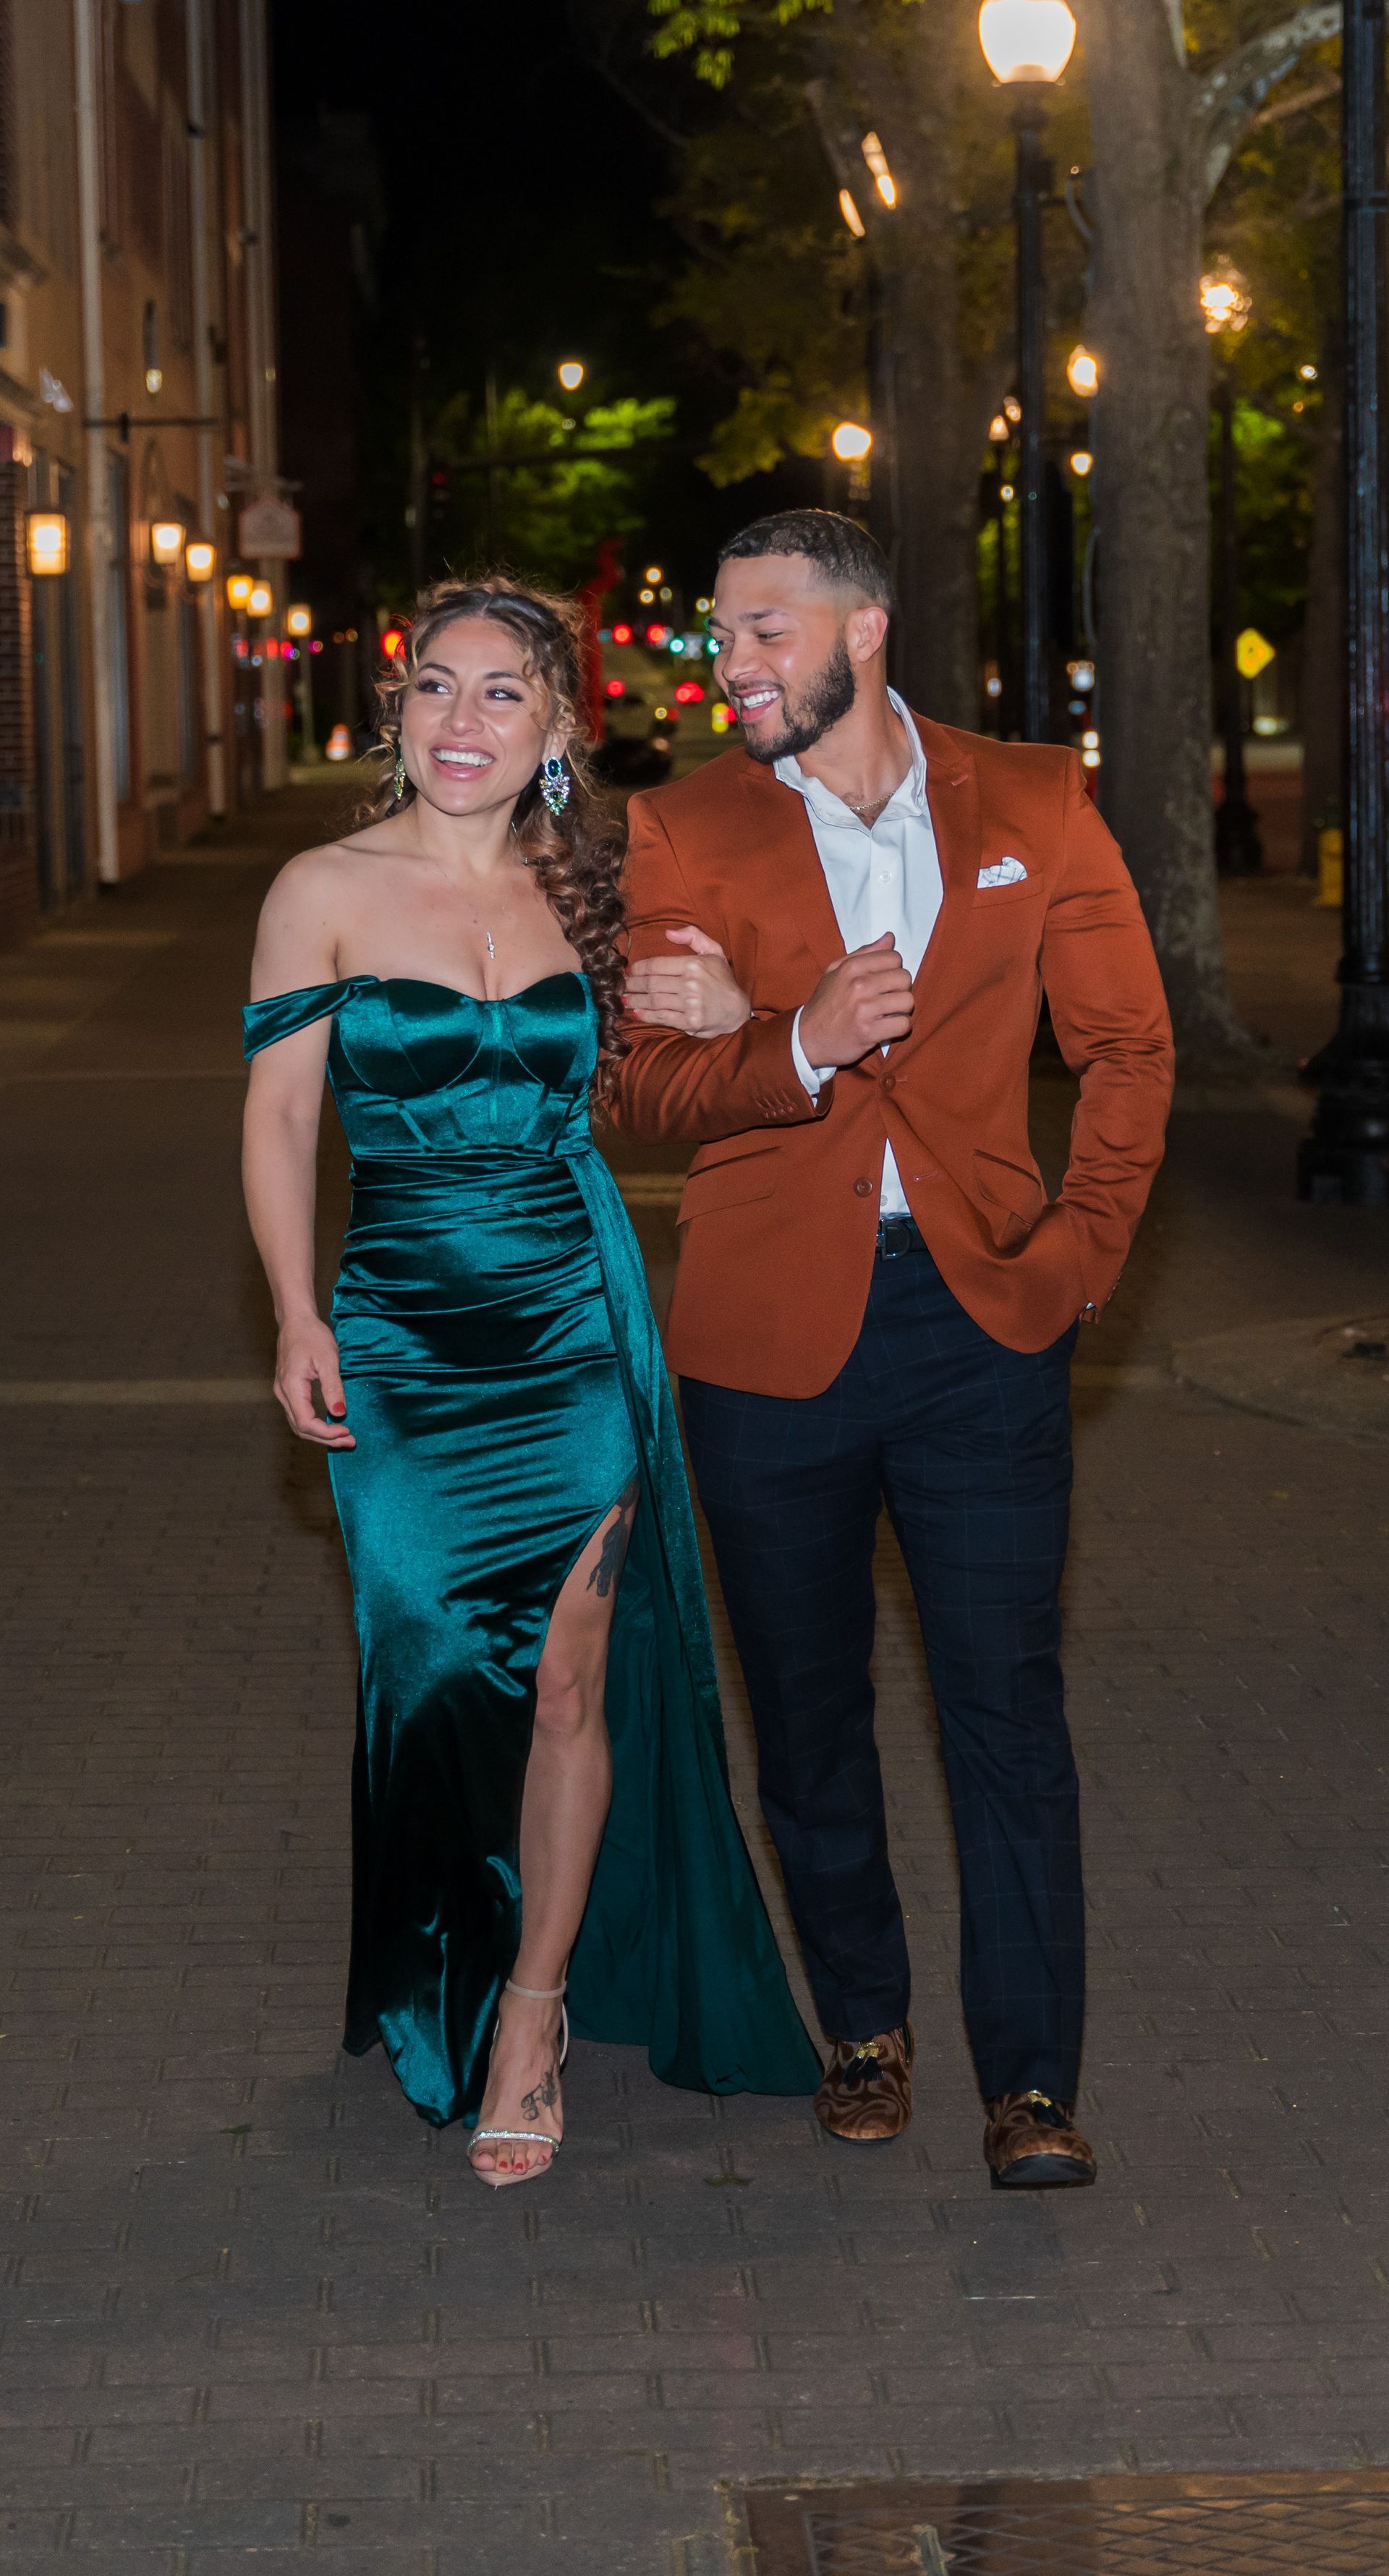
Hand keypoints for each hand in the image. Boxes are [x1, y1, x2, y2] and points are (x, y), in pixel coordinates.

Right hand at [274, 1315, 355, 1447]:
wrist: (296, 1320)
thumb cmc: (312, 1335)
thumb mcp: (328, 1359)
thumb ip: (333, 1387)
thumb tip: (339, 1413)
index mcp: (291, 1386)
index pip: (305, 1422)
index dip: (326, 1433)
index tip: (347, 1431)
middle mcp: (282, 1393)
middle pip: (300, 1428)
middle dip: (325, 1439)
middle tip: (350, 1441)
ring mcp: (283, 1392)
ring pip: (298, 1424)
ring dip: (320, 1434)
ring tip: (343, 1437)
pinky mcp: (287, 1390)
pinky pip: (298, 1414)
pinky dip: (314, 1424)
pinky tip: (330, 1424)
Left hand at [624, 926, 751, 1038]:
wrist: (736, 1009)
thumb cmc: (723, 979)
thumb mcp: (714, 951)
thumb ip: (693, 936)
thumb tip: (668, 933)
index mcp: (693, 964)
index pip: (657, 965)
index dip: (638, 968)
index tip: (628, 971)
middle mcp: (691, 984)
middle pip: (651, 983)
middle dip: (632, 985)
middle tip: (620, 986)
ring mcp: (690, 1004)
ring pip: (654, 1000)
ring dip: (635, 1000)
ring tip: (624, 999)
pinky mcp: (689, 1021)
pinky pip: (662, 1017)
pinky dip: (646, 1015)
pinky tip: (636, 1013)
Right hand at [798, 933, 913, 1067]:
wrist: (808, 1038)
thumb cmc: (824, 1003)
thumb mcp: (835, 972)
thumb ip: (864, 953)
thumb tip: (890, 937)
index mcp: (851, 967)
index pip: (894, 958)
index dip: (892, 970)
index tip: (882, 982)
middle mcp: (858, 985)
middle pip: (904, 978)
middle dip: (899, 989)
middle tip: (886, 999)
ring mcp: (864, 1009)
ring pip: (907, 1001)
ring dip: (901, 1009)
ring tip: (887, 1013)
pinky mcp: (869, 1032)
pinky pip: (903, 1024)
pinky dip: (899, 1027)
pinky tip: (886, 1027)